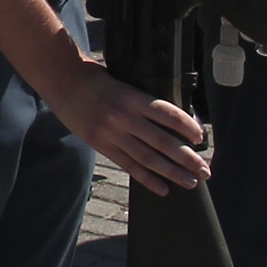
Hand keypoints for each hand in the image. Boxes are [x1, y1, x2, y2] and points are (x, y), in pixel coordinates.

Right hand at [41, 57, 210, 195]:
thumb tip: (170, 121)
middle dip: (187, 158)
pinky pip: (128, 165)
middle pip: (162, 141)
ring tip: (190, 181)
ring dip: (172, 172)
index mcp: (132, 97)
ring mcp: (111, 133)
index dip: (187, 127)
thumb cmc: (94, 79)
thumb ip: (142, 101)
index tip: (200, 138)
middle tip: (204, 169)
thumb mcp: (123, 83)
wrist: (62, 81)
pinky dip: (147, 178)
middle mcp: (123, 117)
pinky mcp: (100, 145)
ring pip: (148, 157)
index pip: (168, 114)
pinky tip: (162, 188)